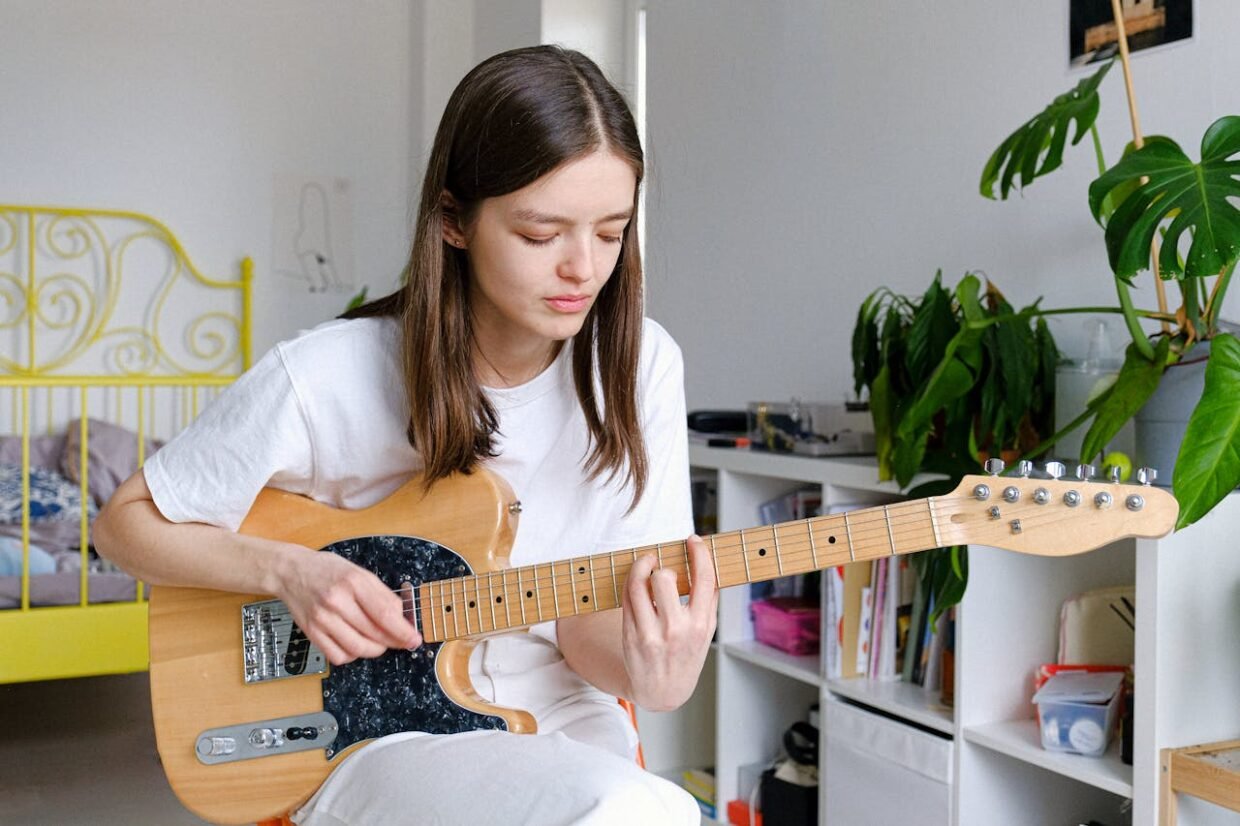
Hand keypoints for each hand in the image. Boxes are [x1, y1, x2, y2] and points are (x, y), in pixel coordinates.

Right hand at [275, 546, 420, 664]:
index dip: (403, 631)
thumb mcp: (359, 572)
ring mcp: (322, 619)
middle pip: (373, 633)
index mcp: (353, 582)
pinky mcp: (312, 633)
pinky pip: (338, 656)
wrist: (291, 571)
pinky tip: (356, 644)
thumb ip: (381, 594)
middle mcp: (336, 601)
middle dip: (393, 642)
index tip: (414, 638)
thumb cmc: (327, 570)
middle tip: (401, 641)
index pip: (384, 613)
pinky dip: (352, 655)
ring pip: (357, 649)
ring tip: (379, 643)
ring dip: (375, 650)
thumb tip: (401, 617)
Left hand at [621, 534, 717, 710]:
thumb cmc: (686, 656)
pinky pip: (627, 597)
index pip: (704, 579)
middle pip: (664, 577)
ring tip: (645, 565)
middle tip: (660, 567)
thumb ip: (708, 600)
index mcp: (702, 624)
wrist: (662, 691)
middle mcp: (676, 629)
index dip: (699, 553)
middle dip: (661, 566)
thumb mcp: (706, 632)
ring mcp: (651, 633)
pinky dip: (631, 582)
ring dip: (641, 566)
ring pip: (639, 584)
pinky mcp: (631, 634)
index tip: (693, 540)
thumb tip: (705, 562)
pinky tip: (636, 582)